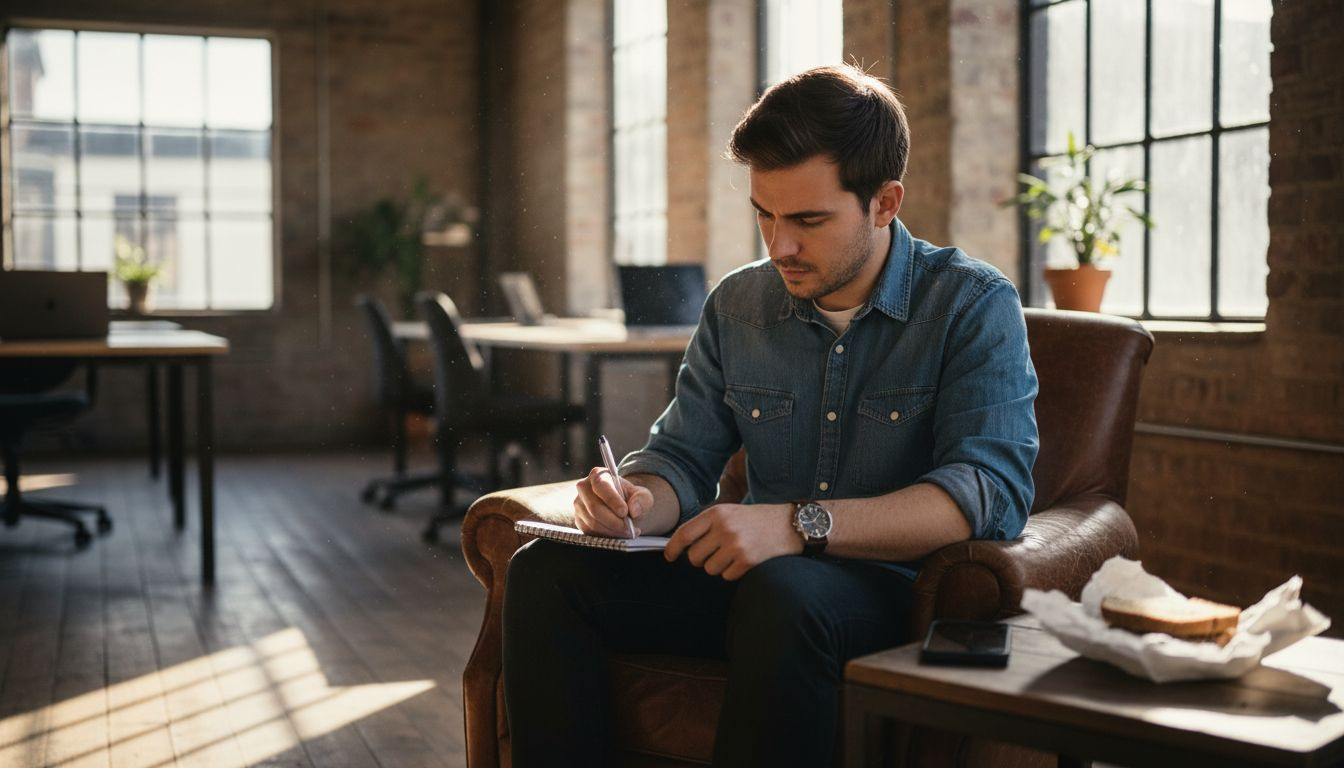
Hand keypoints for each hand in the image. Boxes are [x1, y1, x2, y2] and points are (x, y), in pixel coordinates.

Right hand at [573, 466, 652, 537]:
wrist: (623, 508)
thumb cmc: (631, 499)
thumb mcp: (642, 495)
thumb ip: (642, 499)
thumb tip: (634, 509)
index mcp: (598, 475)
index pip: (601, 486)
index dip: (612, 500)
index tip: (624, 512)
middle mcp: (584, 488)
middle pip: (595, 508)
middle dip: (614, 521)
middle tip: (629, 528)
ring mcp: (579, 505)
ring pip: (593, 522)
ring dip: (612, 530)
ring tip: (627, 532)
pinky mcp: (579, 520)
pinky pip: (590, 532)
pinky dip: (606, 536)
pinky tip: (618, 533)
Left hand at [664, 503, 800, 580]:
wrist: (791, 523)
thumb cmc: (756, 519)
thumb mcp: (729, 512)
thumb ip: (706, 526)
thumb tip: (680, 546)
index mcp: (716, 513)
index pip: (684, 534)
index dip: (673, 548)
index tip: (669, 556)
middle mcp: (724, 528)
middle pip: (695, 557)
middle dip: (701, 560)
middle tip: (715, 553)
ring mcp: (736, 545)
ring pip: (710, 569)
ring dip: (718, 566)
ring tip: (734, 554)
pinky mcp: (748, 561)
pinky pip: (726, 576)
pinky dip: (733, 572)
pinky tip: (745, 560)